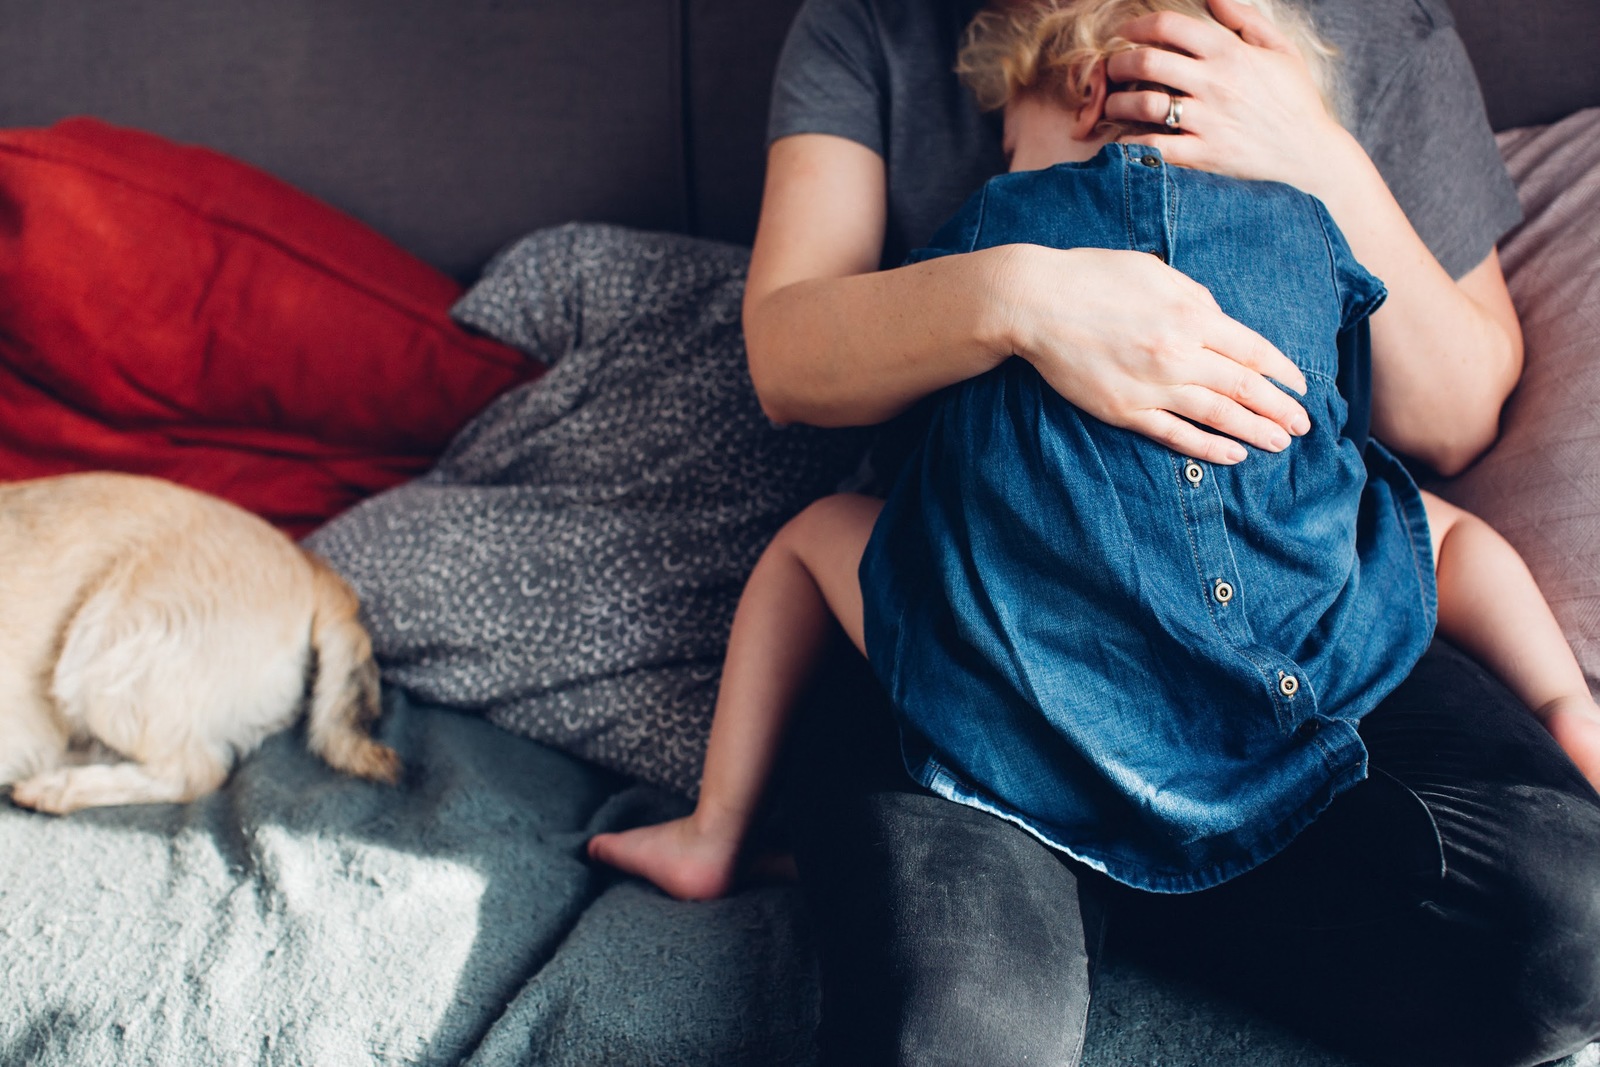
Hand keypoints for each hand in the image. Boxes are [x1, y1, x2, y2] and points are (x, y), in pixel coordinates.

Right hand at [997, 243, 1308, 465]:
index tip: (1302, 386)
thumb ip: (1197, 298)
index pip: (1253, 350)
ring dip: (1254, 431)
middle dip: (1279, 409)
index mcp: (1191, 315)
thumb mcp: (1156, 272)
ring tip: (1280, 444)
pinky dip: (1207, 447)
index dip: (1283, 372)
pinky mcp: (1125, 409)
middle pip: (1245, 387)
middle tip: (1303, 425)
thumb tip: (1224, 323)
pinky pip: (1175, 434)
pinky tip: (1232, 454)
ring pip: (1218, 415)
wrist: (1036, 302)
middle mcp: (1178, 353)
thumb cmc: (1095, 278)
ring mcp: (1152, 385)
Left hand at [1103, 0, 1354, 196]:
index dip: (1138, 26)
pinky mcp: (1203, 156)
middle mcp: (1215, 84)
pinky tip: (1125, 139)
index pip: (1169, 26)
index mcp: (1230, 53)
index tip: (1127, 33)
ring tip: (1114, 104)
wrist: (1310, 155)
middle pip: (1147, 62)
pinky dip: (1131, 143)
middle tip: (1112, 69)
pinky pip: (1154, 146)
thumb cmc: (1294, 99)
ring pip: (1143, 104)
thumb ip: (1244, 19)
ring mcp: (1207, 121)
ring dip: (1118, 102)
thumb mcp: (1279, 50)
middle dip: (1119, 62)